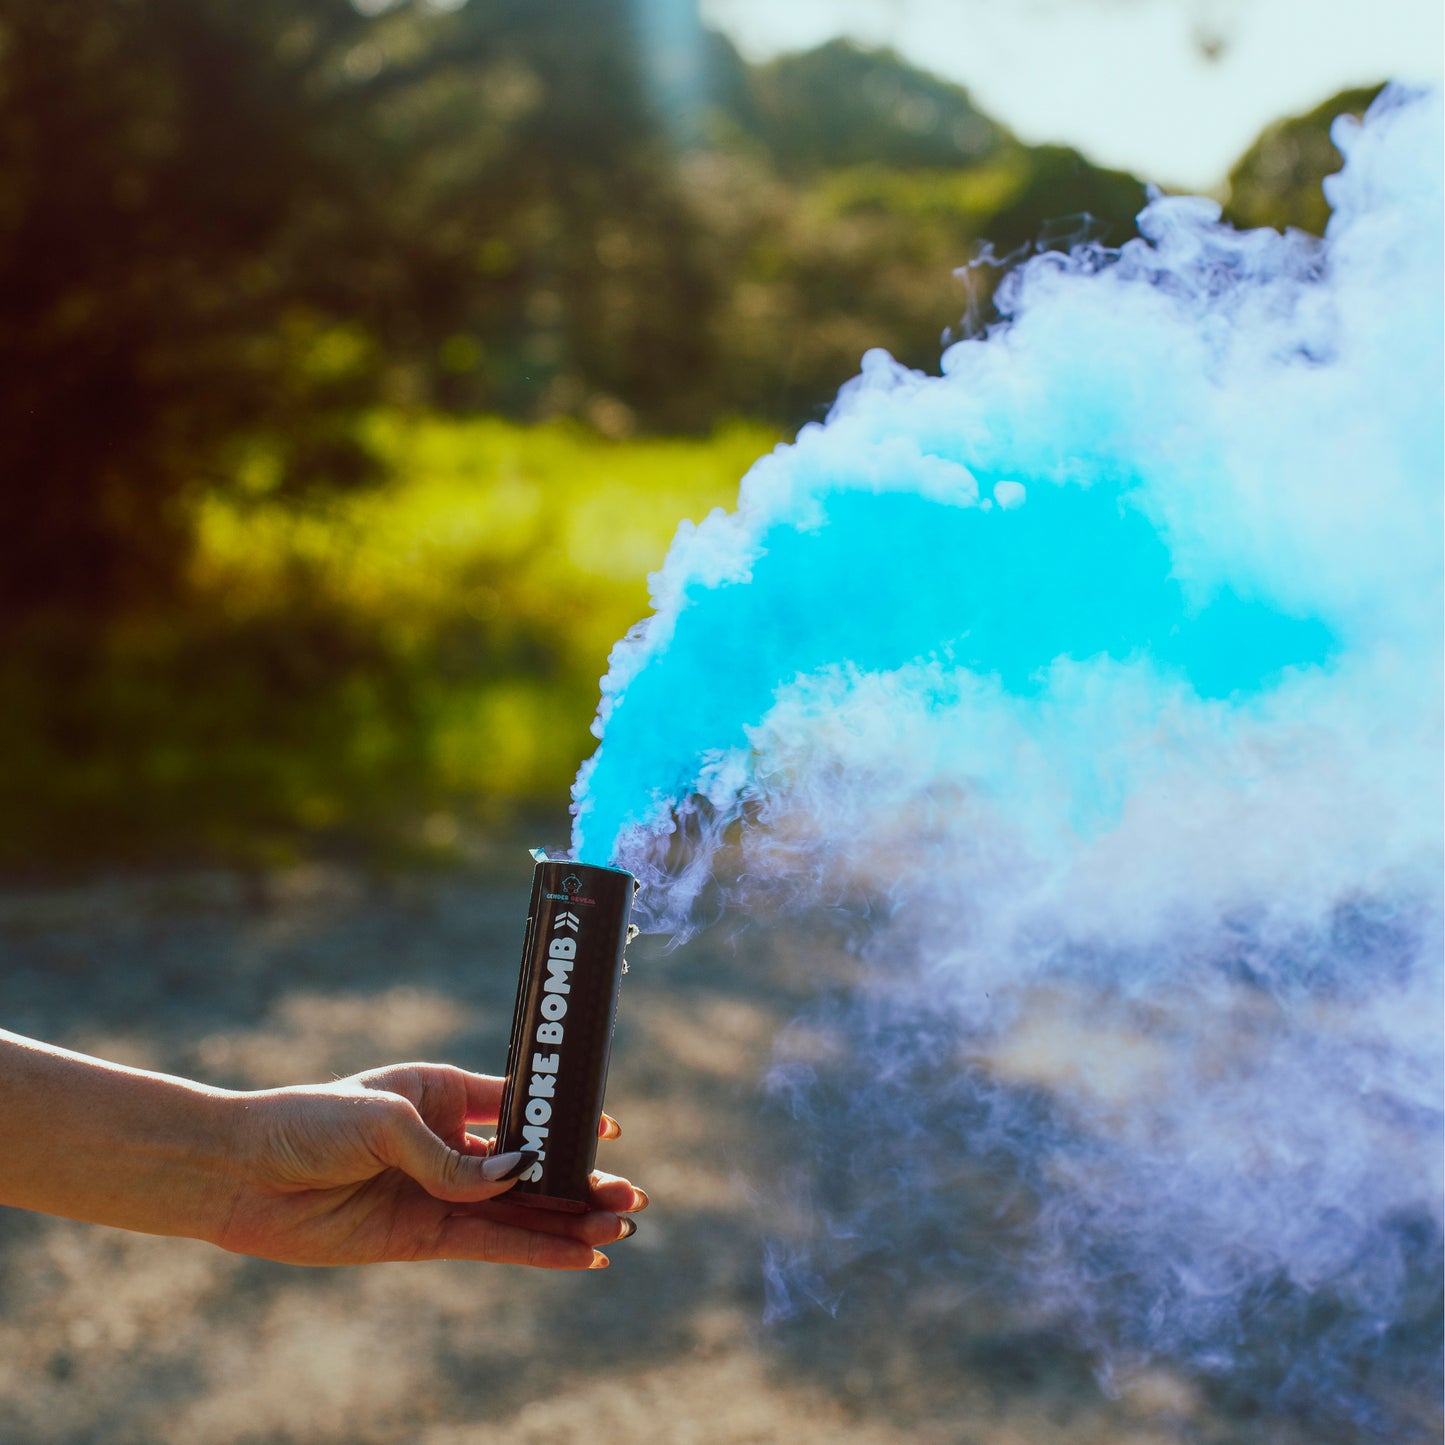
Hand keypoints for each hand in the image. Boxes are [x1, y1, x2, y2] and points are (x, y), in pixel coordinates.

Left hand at [215, 1063, 645, 1269]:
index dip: (564, 1118)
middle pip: (530, 1164)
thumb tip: (516, 1176)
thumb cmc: (307, 1122)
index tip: (609, 1129)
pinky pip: (489, 1243)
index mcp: (442, 1092)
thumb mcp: (384, 1123)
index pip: (518, 1104)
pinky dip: (533, 1250)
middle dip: (580, 1179)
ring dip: (567, 1220)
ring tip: (619, 1228)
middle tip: (631, 1196)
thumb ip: (452, 1157)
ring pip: (519, 1209)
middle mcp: (448, 1142)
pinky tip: (575, 1258)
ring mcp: (437, 1191)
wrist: (240, 1175)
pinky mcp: (421, 1236)